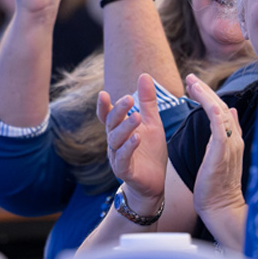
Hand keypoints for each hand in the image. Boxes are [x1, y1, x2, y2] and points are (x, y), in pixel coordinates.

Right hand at [97, 74, 168, 211]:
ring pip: (116, 141)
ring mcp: (118, 157)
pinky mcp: (125, 171)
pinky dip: (129, 148)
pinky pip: (123, 158)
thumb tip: (143, 75)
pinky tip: (136, 138)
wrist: (154, 183)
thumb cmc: (150, 152)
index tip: (102, 93)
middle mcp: (115, 143)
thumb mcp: (152, 123)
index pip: (107, 116)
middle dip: (118, 111)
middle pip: (111, 125)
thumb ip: (147, 102)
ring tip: (136, 117)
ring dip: (125, 128)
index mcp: (120, 131)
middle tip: (128, 99)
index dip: (104, 106)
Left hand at [186, 75, 246, 245]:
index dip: (209, 96)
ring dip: (206, 96)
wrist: (222, 209)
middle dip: (205, 91)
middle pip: (221, 107)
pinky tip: (207, 102)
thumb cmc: (218, 188)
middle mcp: (234, 139)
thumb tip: (230, 111)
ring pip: (220, 113)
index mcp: (233, 140)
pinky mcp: (223, 152)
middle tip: (190, 77)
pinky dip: (214, 113)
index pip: (222, 111)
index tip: (195, 85)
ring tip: (192, 83)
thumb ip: (226, 134)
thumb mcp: (221, 157)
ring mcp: (230, 145)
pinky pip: (220, 127)